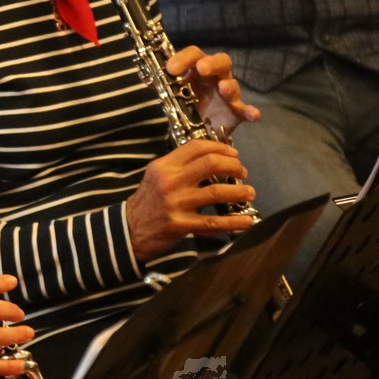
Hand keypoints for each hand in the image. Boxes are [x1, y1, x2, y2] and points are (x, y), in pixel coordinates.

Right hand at [126, 140, 256, 261]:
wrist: (128, 231)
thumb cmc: (147, 202)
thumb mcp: (156, 177)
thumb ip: (179, 167)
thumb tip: (212, 160)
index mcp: (164, 166)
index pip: (196, 147)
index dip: (220, 148)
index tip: (234, 154)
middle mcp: (170, 181)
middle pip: (210, 164)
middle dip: (234, 166)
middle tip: (243, 172)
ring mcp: (175, 203)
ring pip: (217, 192)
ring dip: (240, 192)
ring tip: (250, 193)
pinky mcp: (180, 224)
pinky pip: (214, 222)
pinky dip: (235, 221)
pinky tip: (247, 221)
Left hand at [165, 45, 258, 136]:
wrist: (198, 130)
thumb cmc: (186, 104)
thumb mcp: (171, 94)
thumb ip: (158, 84)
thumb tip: (142, 75)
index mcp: (197, 70)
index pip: (194, 54)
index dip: (184, 58)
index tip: (171, 68)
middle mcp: (214, 78)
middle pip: (220, 61)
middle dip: (211, 63)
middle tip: (201, 69)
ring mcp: (227, 95)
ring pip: (233, 84)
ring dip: (229, 85)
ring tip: (222, 88)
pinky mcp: (236, 112)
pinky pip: (246, 111)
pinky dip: (250, 112)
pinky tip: (252, 115)